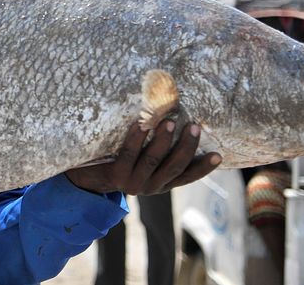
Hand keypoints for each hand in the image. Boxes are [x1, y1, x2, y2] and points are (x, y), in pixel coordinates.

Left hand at [65, 121, 220, 195]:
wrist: (84, 176)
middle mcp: (150, 187)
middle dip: (186, 147)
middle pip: (174, 168)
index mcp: (161, 182)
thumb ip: (159, 146)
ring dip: (163, 141)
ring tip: (171, 122)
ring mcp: (132, 184)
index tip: (218, 154)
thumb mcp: (142, 156)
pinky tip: (141, 123)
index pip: (187, 176)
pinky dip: (136, 138)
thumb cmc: (117, 158)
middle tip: (195, 127)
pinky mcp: (115, 177)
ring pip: (153, 161)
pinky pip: (128, 155)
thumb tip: (176, 115)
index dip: (203, 167)